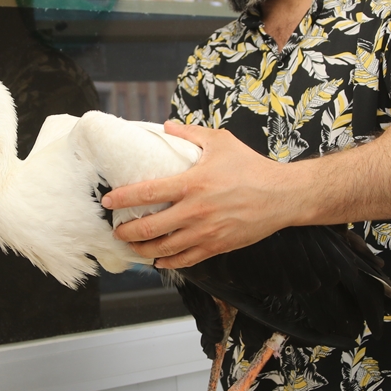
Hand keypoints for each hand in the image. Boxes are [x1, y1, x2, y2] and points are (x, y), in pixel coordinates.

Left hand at [102, 121, 293, 267]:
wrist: (282, 196)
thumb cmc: (251, 167)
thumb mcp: (221, 142)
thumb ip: (190, 134)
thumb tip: (166, 127)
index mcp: (192, 183)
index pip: (147, 193)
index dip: (123, 198)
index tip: (109, 200)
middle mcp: (195, 211)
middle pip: (150, 228)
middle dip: (127, 232)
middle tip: (117, 230)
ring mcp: (206, 232)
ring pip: (165, 249)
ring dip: (143, 251)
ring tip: (132, 247)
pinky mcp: (217, 246)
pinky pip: (187, 260)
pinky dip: (169, 263)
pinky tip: (159, 261)